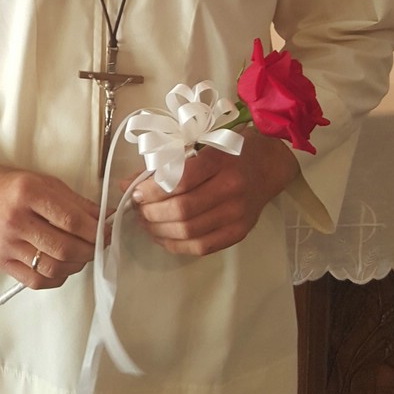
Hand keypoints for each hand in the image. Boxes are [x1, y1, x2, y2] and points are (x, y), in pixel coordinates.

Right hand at [0, 164, 97, 288]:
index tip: (108, 231)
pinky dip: (56, 277)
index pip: (72, 221)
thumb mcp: (43, 181)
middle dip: (90, 250)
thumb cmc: (9, 185)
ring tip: (81, 255)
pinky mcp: (1, 261)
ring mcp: (6, 244)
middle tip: (98, 244)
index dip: (97, 230)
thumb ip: (75, 202)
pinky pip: (35, 280)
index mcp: (28, 193)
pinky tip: (61, 267)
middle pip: (65, 248)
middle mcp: (16, 220)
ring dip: (76, 265)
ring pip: (52, 267)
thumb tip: (104, 218)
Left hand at [127, 129, 298, 257]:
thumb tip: (125, 184)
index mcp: (219, 161)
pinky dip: (176, 245)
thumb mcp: (198, 146)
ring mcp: (237, 214)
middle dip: (152, 214)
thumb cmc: (228, 151)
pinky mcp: (239, 233)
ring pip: (189, 232)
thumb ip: (163, 165)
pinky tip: (162, 237)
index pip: (180, 181)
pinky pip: (202, 247)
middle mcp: (231, 189)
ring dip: (159, 231)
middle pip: (182, 211)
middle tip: (138, 210)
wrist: (268, 166)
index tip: (137, 193)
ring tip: (146, 223)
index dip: (152, 191)